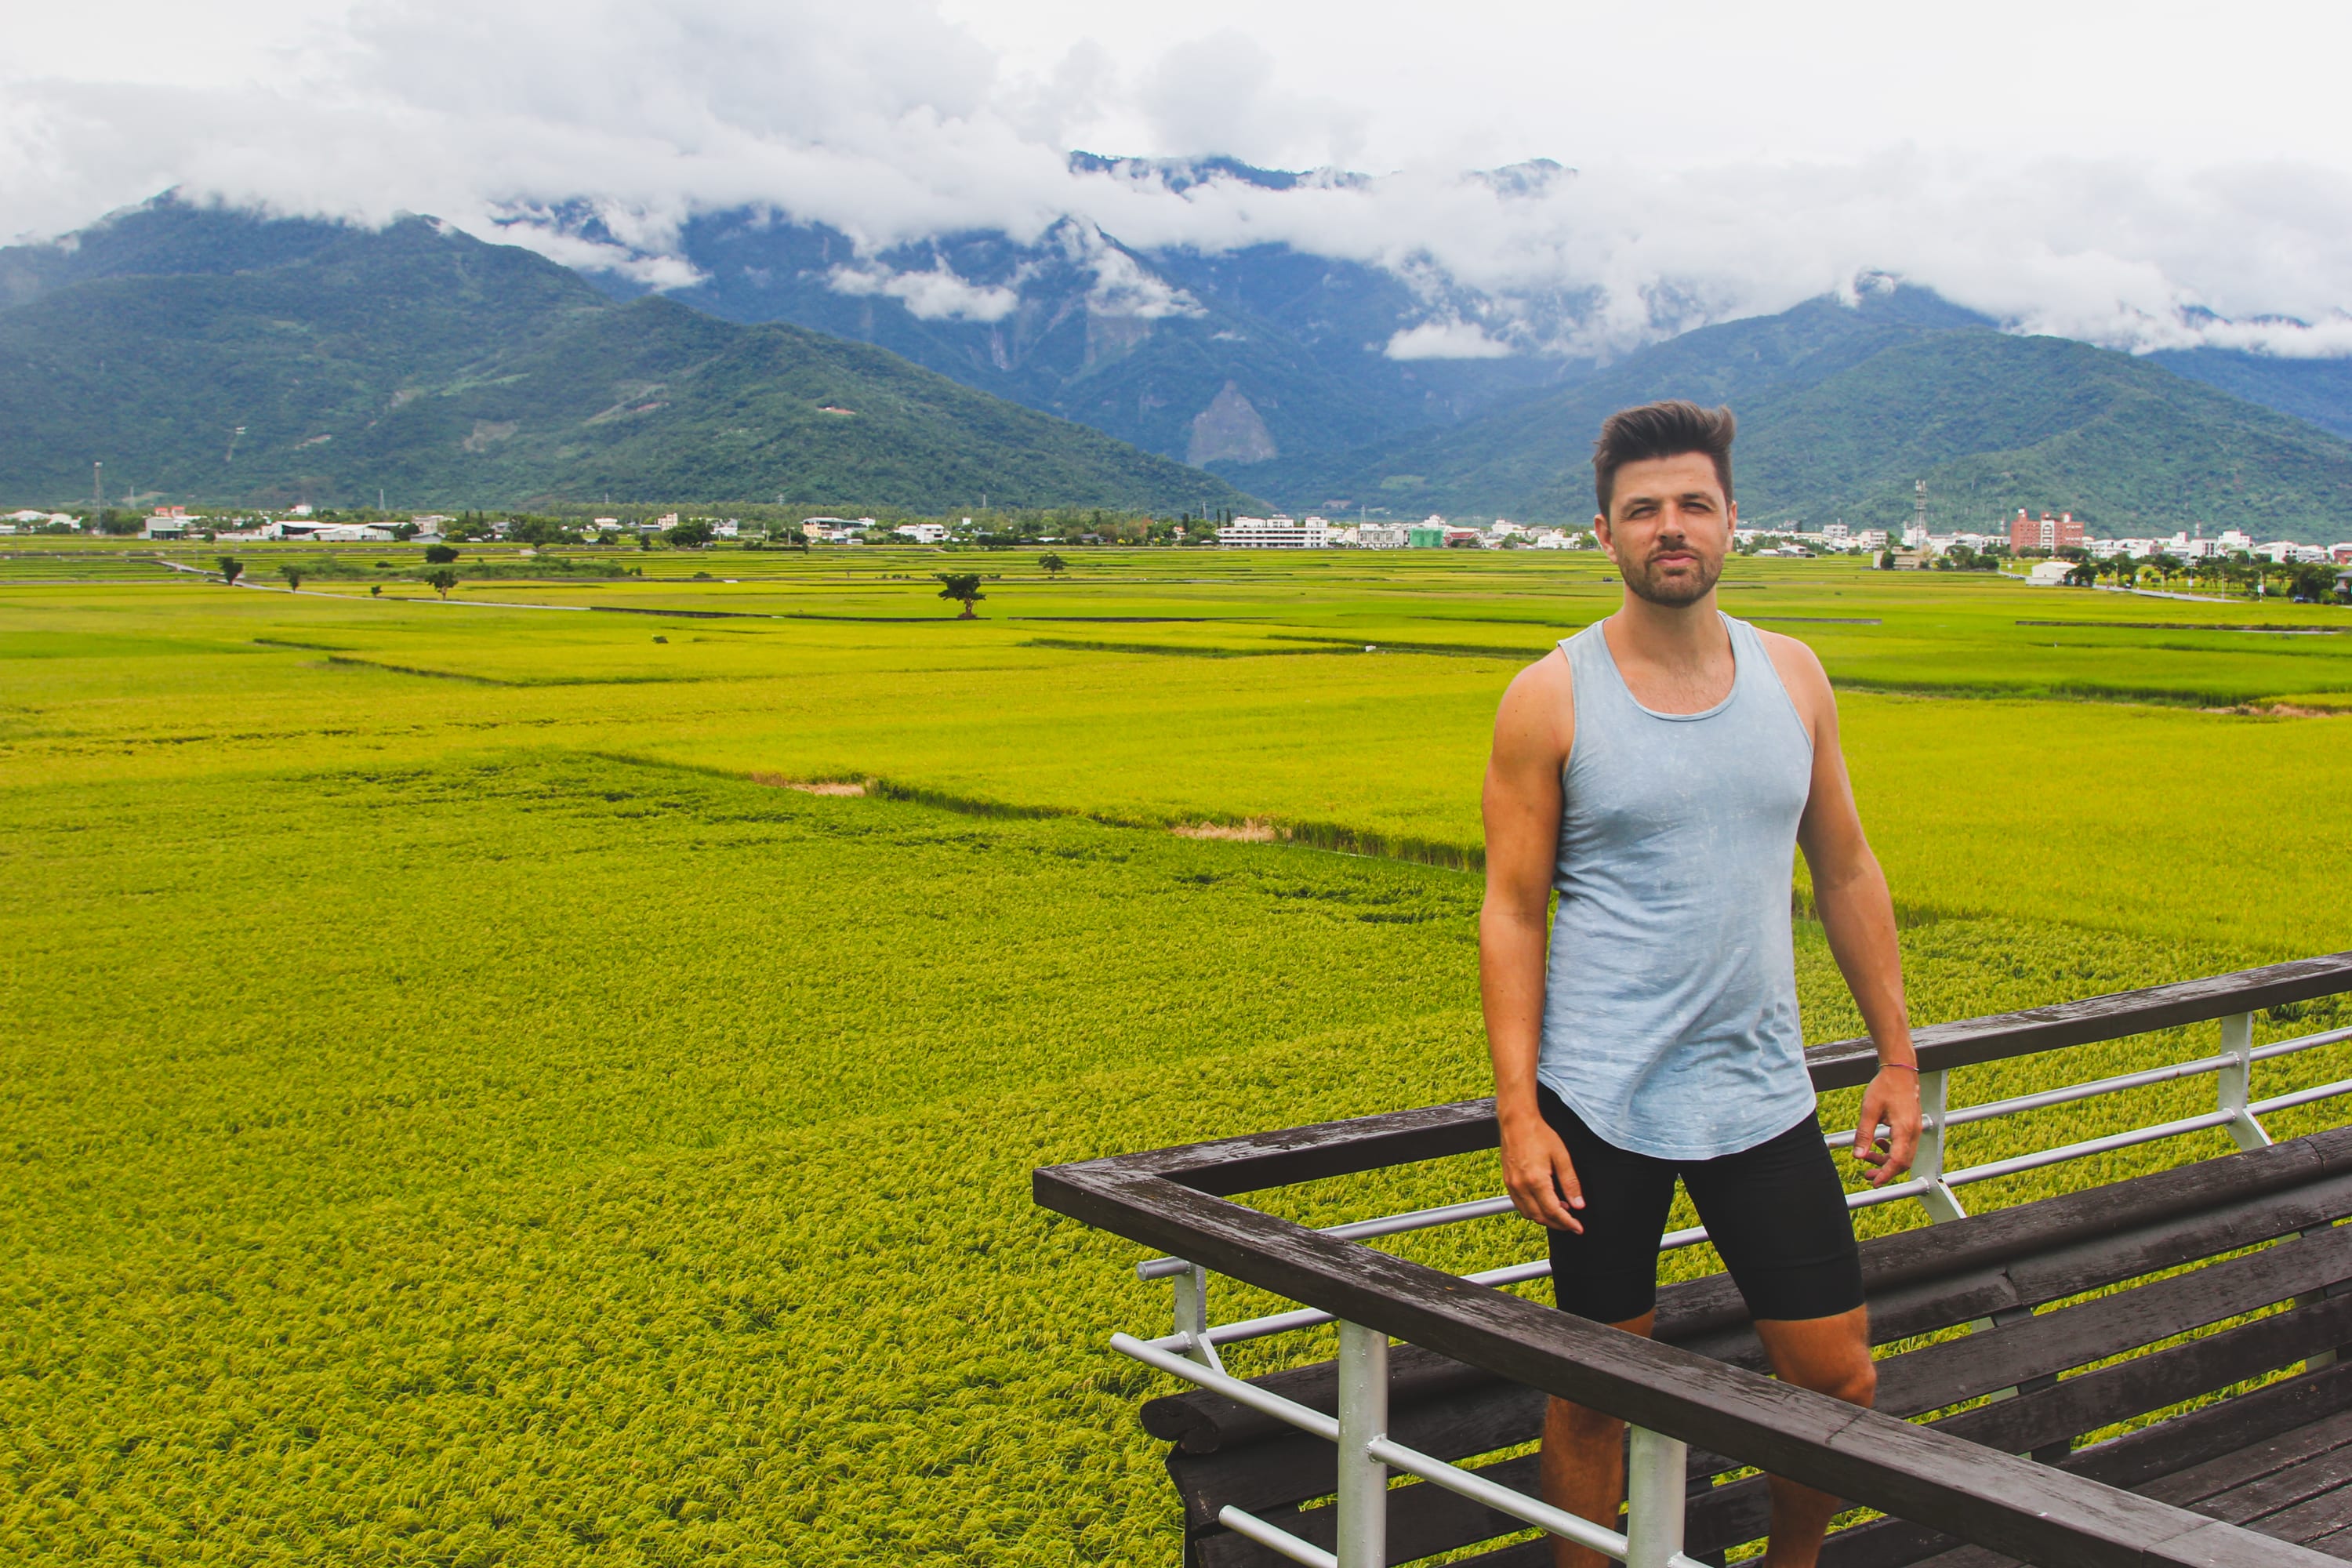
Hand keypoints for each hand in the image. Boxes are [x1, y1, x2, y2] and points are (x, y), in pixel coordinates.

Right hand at [1500, 1116, 1584, 1231]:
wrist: (1517, 1121)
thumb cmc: (1539, 1134)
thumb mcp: (1562, 1156)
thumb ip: (1570, 1182)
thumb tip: (1578, 1204)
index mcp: (1536, 1180)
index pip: (1554, 1212)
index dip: (1568, 1223)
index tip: (1578, 1228)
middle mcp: (1521, 1186)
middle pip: (1540, 1217)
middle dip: (1558, 1224)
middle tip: (1571, 1223)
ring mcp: (1512, 1185)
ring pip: (1528, 1214)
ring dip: (1544, 1218)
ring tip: (1559, 1210)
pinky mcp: (1508, 1182)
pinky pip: (1519, 1205)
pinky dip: (1532, 1210)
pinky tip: (1543, 1202)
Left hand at [1852, 1067, 1922, 1186]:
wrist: (1900, 1072)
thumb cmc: (1885, 1087)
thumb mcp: (1869, 1110)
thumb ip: (1864, 1134)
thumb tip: (1858, 1155)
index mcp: (1904, 1129)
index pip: (1898, 1161)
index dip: (1886, 1175)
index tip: (1874, 1182)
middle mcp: (1914, 1132)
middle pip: (1903, 1162)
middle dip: (1885, 1171)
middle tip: (1867, 1174)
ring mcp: (1915, 1130)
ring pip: (1904, 1156)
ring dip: (1887, 1160)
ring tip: (1867, 1158)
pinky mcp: (1912, 1127)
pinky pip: (1905, 1146)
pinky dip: (1892, 1150)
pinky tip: (1878, 1143)